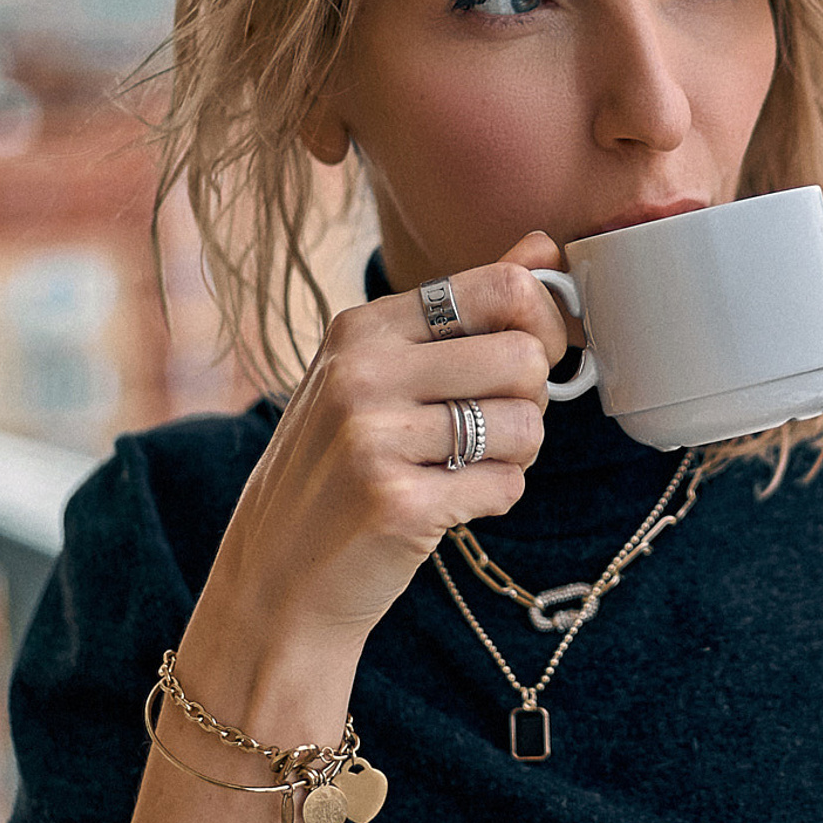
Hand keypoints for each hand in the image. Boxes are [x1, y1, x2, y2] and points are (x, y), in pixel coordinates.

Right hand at [186, 232, 572, 670]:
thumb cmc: (341, 465)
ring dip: (514, 456)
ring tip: (459, 467)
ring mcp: (373, 437)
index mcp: (363, 326)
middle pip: (524, 358)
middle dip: (530, 401)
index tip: (528, 360)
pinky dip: (492, 499)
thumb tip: (543, 246)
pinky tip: (444, 504)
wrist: (278, 576)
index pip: (503, 287)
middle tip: (488, 428)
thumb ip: (466, 308)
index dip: (542, 327)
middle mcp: (362, 371)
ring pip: (525, 426)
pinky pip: (506, 486)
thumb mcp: (382, 371)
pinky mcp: (395, 502)